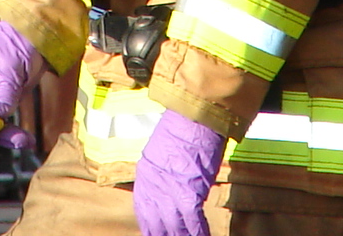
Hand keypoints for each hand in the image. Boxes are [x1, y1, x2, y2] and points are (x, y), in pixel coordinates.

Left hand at [133, 110, 223, 235]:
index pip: (144, 213)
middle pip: (157, 225)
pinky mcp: (188, 194)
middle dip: (167, 235)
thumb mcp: (163, 154)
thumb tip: (169, 193)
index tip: (157, 234)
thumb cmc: (182, 130)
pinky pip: (192, 222)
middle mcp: (153, 188)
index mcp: (144, 178)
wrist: (193, 117)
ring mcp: (169, 193)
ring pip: (175, 228)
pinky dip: (198, 232)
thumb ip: (161, 177)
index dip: (151, 229)